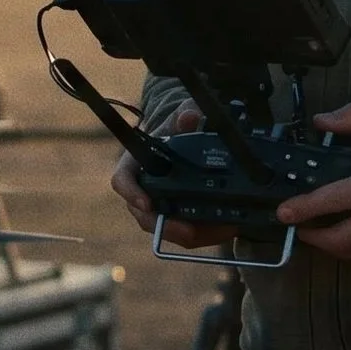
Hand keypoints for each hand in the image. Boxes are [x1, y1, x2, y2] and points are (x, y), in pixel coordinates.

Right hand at [110, 107, 232, 248]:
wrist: (183, 143)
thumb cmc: (174, 131)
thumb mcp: (180, 118)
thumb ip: (185, 115)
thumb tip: (190, 116)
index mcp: (134, 165)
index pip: (122, 181)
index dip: (131, 194)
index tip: (147, 204)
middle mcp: (140, 191)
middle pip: (145, 216)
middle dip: (168, 227)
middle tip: (190, 232)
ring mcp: (158, 209)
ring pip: (169, 230)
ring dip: (194, 235)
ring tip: (223, 229)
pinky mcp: (177, 219)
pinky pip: (187, 233)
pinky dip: (207, 234)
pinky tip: (228, 228)